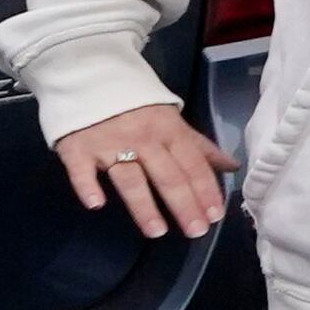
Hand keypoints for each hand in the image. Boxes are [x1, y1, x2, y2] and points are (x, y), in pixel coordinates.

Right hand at [55, 102, 232, 240]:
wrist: (89, 77)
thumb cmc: (136, 105)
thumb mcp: (172, 120)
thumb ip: (199, 146)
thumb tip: (232, 167)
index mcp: (169, 131)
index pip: (193, 164)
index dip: (206, 189)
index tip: (215, 216)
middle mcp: (143, 139)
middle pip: (167, 175)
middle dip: (184, 204)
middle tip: (196, 231)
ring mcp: (108, 145)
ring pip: (130, 178)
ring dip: (144, 206)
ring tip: (157, 231)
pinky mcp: (77, 149)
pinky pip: (82, 170)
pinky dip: (87, 186)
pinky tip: (96, 204)